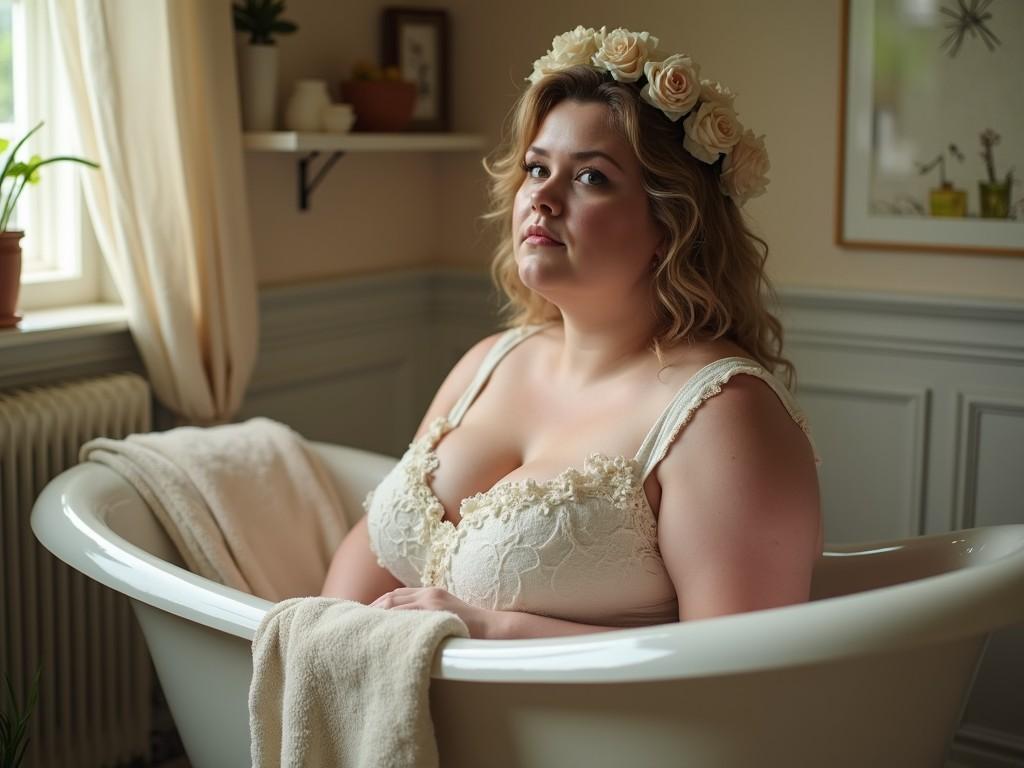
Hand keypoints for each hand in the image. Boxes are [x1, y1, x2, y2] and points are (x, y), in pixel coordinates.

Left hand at [369, 586, 494, 638]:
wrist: (496, 630)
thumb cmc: (472, 630)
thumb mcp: (446, 617)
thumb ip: (427, 618)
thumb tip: (406, 630)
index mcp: (430, 593)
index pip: (395, 595)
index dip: (375, 605)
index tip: (360, 617)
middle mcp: (429, 594)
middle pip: (391, 598)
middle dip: (369, 610)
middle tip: (352, 624)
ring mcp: (433, 602)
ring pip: (394, 606)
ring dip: (375, 616)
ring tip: (358, 629)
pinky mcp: (437, 613)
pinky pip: (407, 617)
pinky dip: (390, 623)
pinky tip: (378, 633)